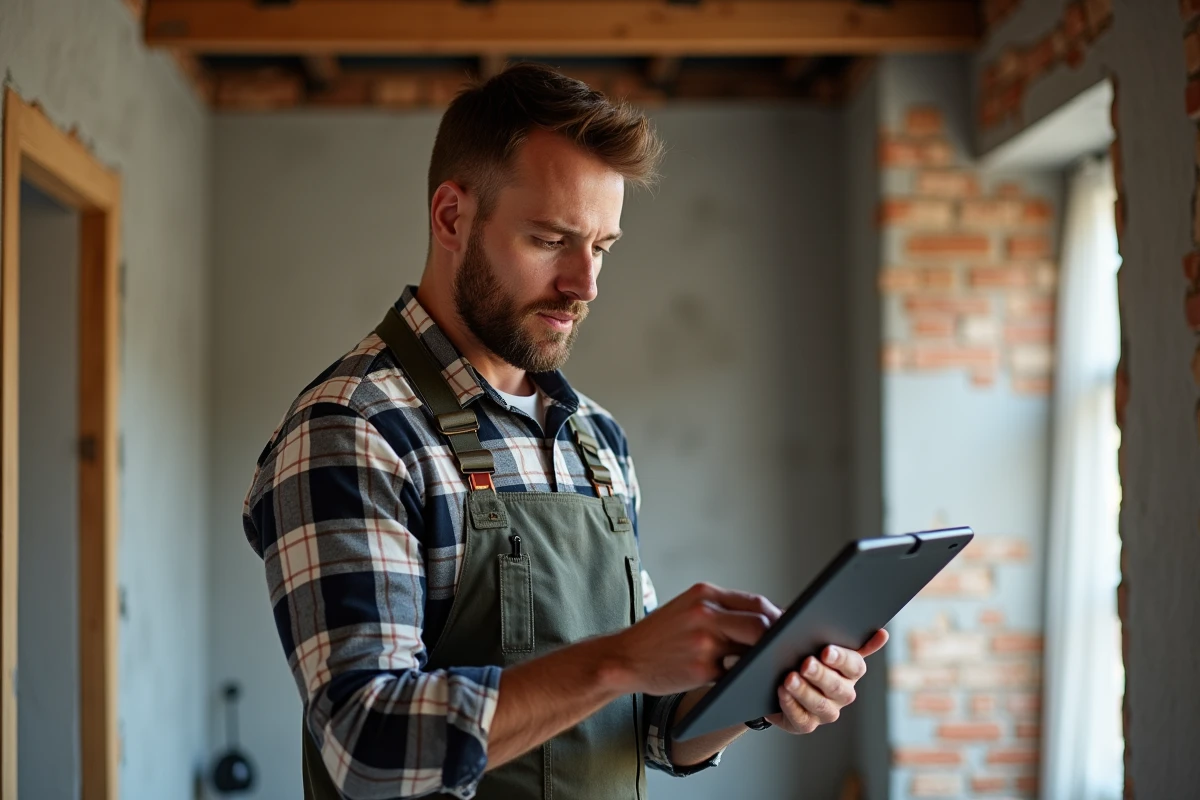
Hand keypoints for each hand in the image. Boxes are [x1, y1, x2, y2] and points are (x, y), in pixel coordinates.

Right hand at [607, 582, 781, 695]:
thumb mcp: (687, 609)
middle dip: (777, 639)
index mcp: (704, 594)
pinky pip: (735, 675)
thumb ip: (720, 611)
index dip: (776, 616)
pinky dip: (744, 678)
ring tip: (769, 666)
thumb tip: (764, 621)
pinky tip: (747, 682)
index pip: (755, 602)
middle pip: (761, 623)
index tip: (788, 628)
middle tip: (785, 650)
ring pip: (752, 649)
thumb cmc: (659, 636)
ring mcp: (704, 642)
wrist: (623, 658)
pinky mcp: (700, 668)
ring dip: (763, 659)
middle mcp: (705, 614)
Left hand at [765, 629, 888, 734]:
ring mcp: (826, 711)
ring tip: (789, 678)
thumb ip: (838, 631)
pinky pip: (802, 719)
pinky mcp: (806, 723)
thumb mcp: (814, 637)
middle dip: (821, 675)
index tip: (825, 651)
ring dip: (805, 691)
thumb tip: (882, 633)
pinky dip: (791, 705)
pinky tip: (782, 692)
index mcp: (849, 670)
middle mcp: (842, 692)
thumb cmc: (798, 650)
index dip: (842, 659)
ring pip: (822, 705)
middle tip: (805, 663)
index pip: (856, 666)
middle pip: (839, 687)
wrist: (771, 675)